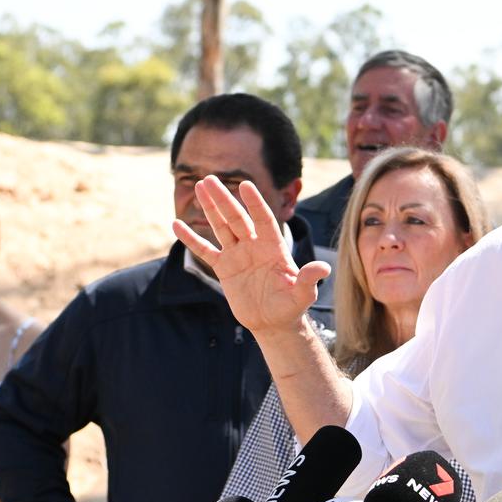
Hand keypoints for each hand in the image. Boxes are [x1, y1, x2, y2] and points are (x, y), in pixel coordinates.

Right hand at [172, 177, 330, 335]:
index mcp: (273, 247)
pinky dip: (191, 239)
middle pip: (237, 218)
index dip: (255, 203)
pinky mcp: (224, 268)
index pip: (263, 220)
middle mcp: (254, 246)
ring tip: (200, 187)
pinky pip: (205, 250)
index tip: (245, 185)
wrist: (274, 323)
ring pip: (221, 227)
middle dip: (224, 199)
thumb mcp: (302, 294)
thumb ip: (309, 279)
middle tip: (210, 179)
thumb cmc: (291, 307)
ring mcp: (238, 255)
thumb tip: (324, 267)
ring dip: (210, 208)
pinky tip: (176, 224)